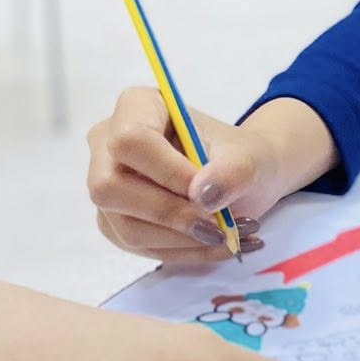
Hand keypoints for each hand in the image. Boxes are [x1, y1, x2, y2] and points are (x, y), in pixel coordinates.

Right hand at [86, 88, 291, 262]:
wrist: (244, 178)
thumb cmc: (241, 157)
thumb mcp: (252, 158)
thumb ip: (233, 171)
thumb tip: (202, 195)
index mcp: (137, 108)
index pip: (131, 141)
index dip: (167, 172)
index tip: (206, 192)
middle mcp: (108, 144)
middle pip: (110, 188)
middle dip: (170, 214)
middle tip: (219, 226)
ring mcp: (107, 186)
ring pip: (126, 226)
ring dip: (184, 240)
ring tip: (231, 236)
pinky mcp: (115, 221)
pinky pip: (139, 247)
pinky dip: (184, 252)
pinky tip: (216, 245)